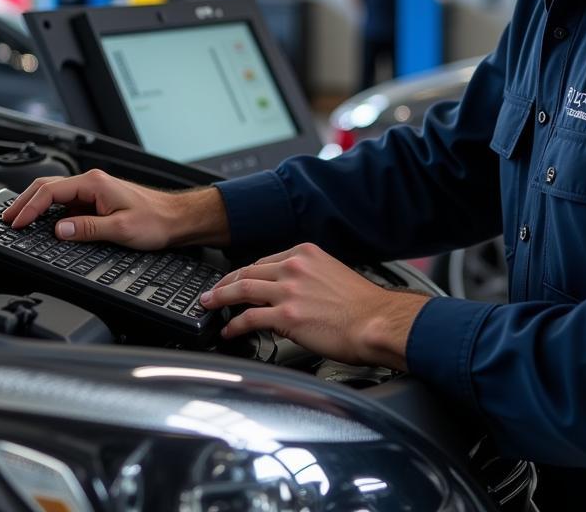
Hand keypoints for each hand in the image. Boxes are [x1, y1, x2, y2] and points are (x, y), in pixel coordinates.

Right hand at [2, 168, 228, 248]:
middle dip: (24, 203)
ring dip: (35, 206)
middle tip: (6, 221)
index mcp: (94, 183)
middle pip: (47, 187)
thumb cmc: (156, 220)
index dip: (28, 208)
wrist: (177, 218)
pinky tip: (43, 225)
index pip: (50, 191)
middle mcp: (92, 182)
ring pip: (55, 194)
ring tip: (18, 222)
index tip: (15, 224)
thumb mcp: (120, 229)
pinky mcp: (97, 200)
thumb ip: (87, 229)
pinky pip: (67, 204)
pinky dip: (50, 212)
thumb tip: (59, 230)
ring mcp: (94, 190)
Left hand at [202, 242, 429, 369]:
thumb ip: (309, 278)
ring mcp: (289, 291)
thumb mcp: (333, 275)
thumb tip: (293, 293)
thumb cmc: (363, 306)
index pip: (265, 261)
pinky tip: (230, 330)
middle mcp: (295, 268)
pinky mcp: (286, 316)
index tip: (237, 280)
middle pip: (248, 271)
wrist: (376, 321)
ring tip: (209, 306)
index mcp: (306, 254)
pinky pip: (250, 318)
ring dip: (220, 298)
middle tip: (212, 292)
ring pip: (242, 289)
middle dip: (225, 283)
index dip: (246, 273)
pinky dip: (234, 324)